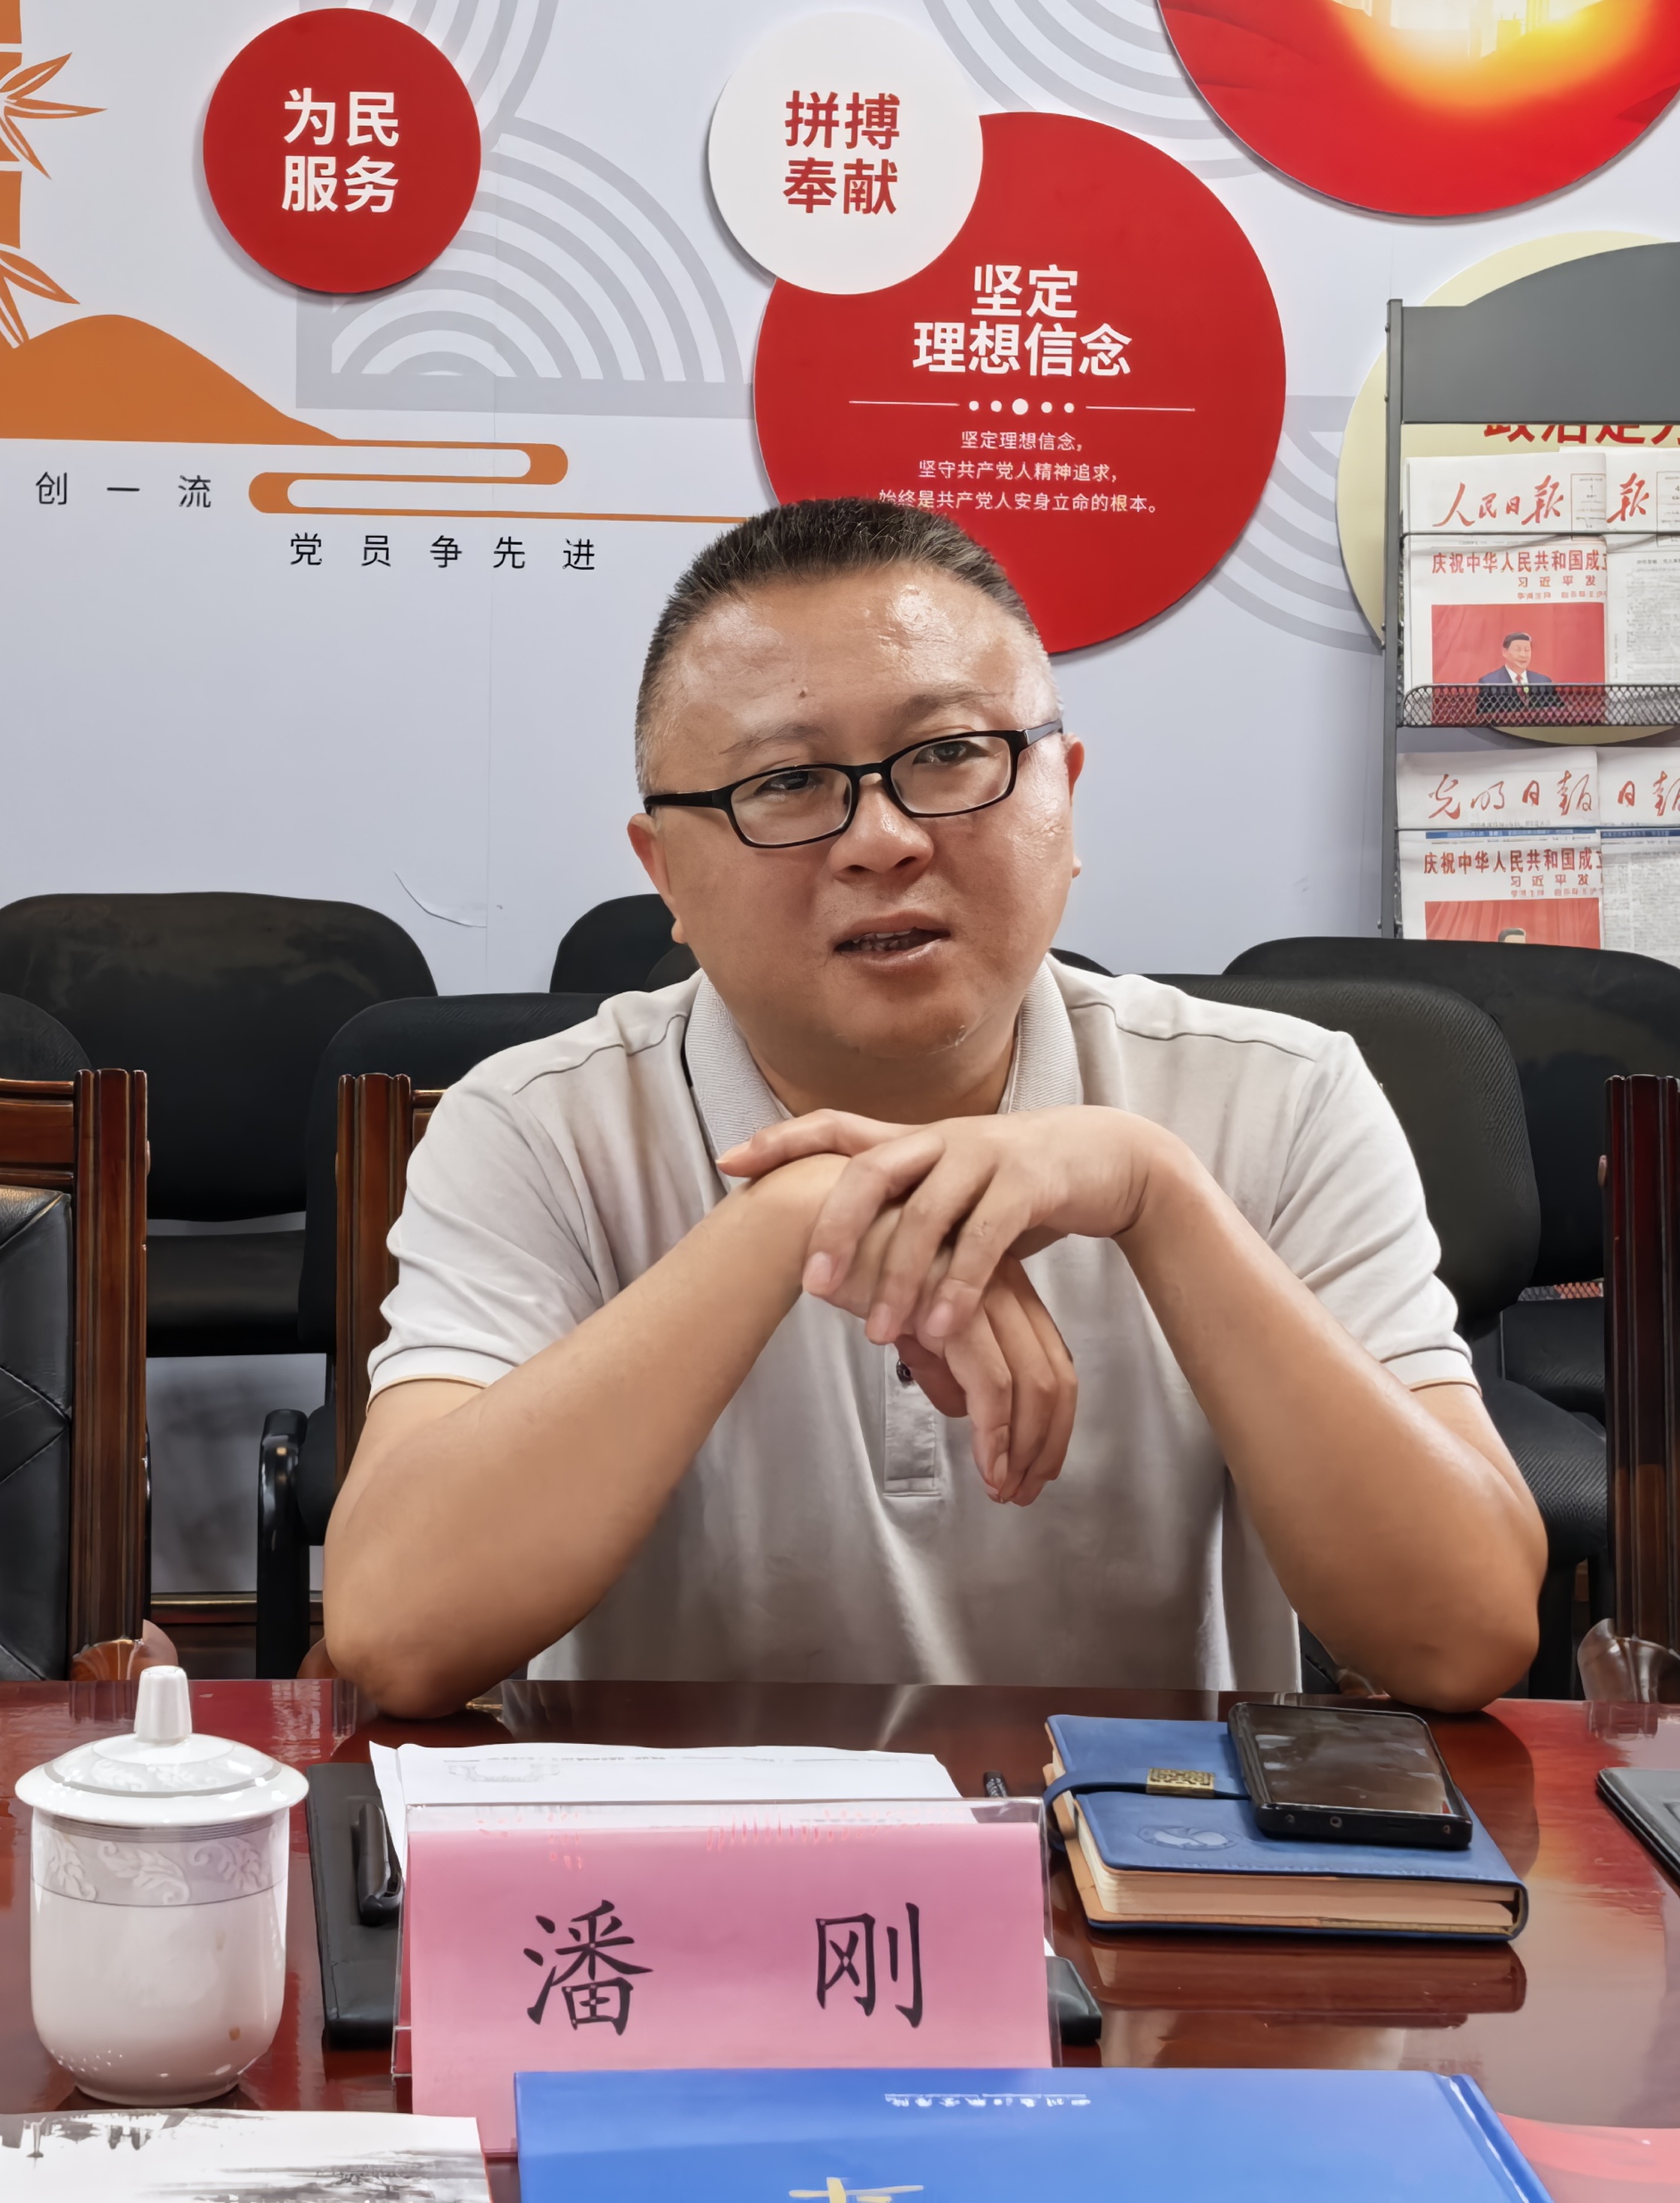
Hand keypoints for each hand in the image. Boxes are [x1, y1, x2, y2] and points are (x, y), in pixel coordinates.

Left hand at [720, 1106, 1174, 1349]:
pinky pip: (987, 1238)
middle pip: (870, 1171)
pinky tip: (940, 1330)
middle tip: (812, 1285)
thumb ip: (898, 1220)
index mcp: (913, 1139)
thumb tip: (837, 1264)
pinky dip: (960, 1286)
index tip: (728, 1162)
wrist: (1108, 1158)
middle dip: (836, 1227)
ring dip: (900, 1278)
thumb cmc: (1013, 1185)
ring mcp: (985, 1156)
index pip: (834, 1126)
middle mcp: (941, 1139)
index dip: (780, 1139)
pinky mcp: (1028, 1184)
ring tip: (880, 1334)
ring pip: (927, 1214)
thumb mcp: (949, 1194)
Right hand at [819, 1211, 1075, 1503]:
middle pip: (1055, 1375)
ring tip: (1002, 1487)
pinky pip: (991, 1384)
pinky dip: (995, 1433)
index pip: (1051, 1358)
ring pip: (1032, 1385)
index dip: (1052, 1420)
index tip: (1037, 1464)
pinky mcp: (952, 1311)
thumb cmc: (860, 1264)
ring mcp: (981, 1295)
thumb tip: (959, 1405)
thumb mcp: (913, 1316)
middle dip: (1046, 1443)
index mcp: (1002, 1281)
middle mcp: (1003, 1285)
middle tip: (1024, 1491)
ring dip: (1023, 1447)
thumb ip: (942, 1358)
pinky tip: (986, 1465)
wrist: (814, 1227)